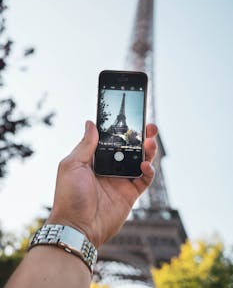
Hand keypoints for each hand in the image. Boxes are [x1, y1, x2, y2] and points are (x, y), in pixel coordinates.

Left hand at [47, 121, 157, 247]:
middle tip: (149, 126)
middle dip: (140, 136)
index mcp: (94, 158)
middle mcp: (109, 167)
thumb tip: (90, 123)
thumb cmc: (69, 196)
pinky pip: (144, 179)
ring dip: (148, 150)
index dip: (121, 128)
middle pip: (129, 147)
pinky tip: (145, 166)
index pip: (111, 138)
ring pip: (140, 160)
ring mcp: (120, 180)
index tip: (131, 118)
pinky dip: (148, 171)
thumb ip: (85, 145)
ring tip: (150, 142)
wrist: (77, 228)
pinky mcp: (130, 193)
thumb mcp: (72, 165)